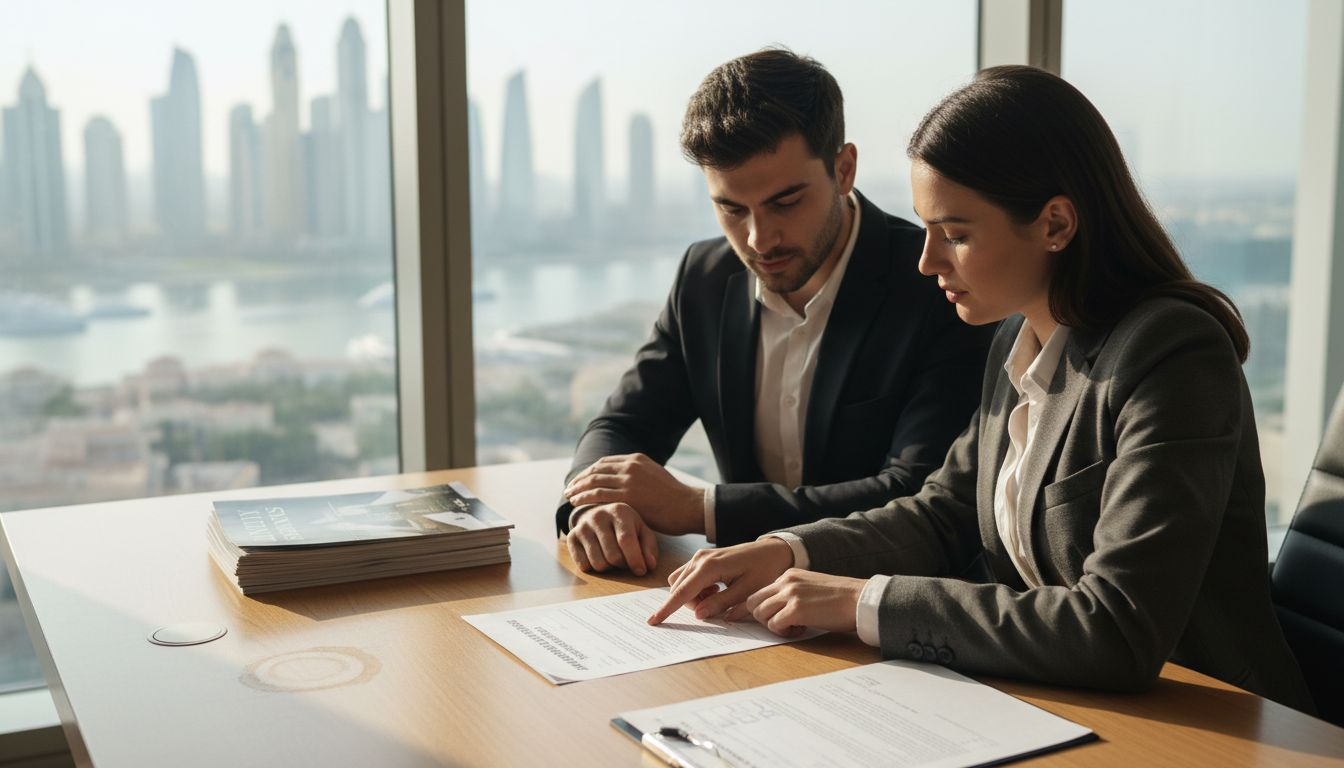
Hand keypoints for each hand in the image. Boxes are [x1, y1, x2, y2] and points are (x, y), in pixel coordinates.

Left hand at [564, 454, 704, 534]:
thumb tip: (625, 481)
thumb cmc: (674, 497)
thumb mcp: (655, 475)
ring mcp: (628, 480)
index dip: (589, 472)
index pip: (604, 462)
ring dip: (578, 489)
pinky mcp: (627, 496)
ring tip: (569, 496)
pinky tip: (577, 503)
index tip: (580, 480)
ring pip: (594, 481)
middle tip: (569, 488)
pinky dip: (584, 498)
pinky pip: (598, 495)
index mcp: (636, 459)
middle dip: (579, 479)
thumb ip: (638, 475)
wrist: (688, 506)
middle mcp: (630, 466)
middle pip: (596, 470)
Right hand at [564, 503, 658, 575]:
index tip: (641, 571)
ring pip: (598, 563)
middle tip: (626, 561)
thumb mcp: (641, 531)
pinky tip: (599, 556)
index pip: (626, 540)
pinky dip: (593, 567)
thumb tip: (649, 565)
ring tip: (612, 557)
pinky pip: (583, 565)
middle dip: (623, 565)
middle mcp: (598, 516)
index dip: (635, 559)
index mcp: (619, 511)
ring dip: (608, 568)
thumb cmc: (625, 525)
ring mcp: (583, 526)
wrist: (598, 513)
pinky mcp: (571, 537)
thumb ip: (649, 548)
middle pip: (613, 556)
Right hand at [646, 538, 794, 624]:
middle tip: (715, 606)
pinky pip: (689, 576)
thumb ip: (721, 604)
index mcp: (709, 566)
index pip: (682, 592)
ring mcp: (700, 556)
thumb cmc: (764, 570)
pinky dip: (696, 588)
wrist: (774, 551)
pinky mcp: (704, 558)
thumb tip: (699, 615)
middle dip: (689, 603)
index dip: (667, 609)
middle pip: (678, 587)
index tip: (653, 621)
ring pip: (681, 582)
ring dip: (692, 595)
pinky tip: (717, 589)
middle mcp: (700, 558)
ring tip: (718, 596)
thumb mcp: (746, 591)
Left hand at [740, 570, 866, 636]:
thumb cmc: (840, 598)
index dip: (764, 609)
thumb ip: (792, 593)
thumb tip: (776, 609)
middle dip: (763, 617)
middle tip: (783, 624)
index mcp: (789, 575)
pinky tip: (801, 630)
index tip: (774, 618)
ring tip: (794, 627)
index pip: (761, 592)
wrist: (859, 599)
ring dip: (773, 625)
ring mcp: (790, 594)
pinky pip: (774, 625)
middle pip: (753, 602)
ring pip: (760, 614)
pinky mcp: (796, 610)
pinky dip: (784, 632)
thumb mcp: (810, 587)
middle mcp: (786, 581)